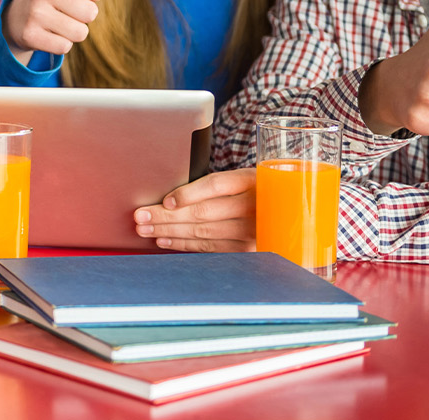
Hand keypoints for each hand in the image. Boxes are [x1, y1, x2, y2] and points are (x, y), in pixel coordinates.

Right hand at [3, 0, 105, 63]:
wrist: (17, 16)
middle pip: (91, 13)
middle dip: (81, 16)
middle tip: (64, 10)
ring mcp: (35, 13)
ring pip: (79, 32)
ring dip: (72, 31)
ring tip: (56, 22)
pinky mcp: (30, 35)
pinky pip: (65, 46)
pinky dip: (59, 44)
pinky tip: (47, 33)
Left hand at [134, 169, 256, 252]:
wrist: (288, 212)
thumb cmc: (255, 191)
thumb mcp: (244, 178)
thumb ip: (217, 185)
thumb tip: (171, 195)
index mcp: (251, 180)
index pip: (215, 185)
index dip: (187, 194)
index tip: (165, 201)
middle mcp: (254, 207)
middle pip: (203, 212)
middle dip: (166, 216)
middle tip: (141, 217)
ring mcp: (254, 231)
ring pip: (203, 232)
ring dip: (169, 232)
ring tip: (146, 229)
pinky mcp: (249, 250)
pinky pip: (210, 248)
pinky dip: (184, 244)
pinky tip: (165, 241)